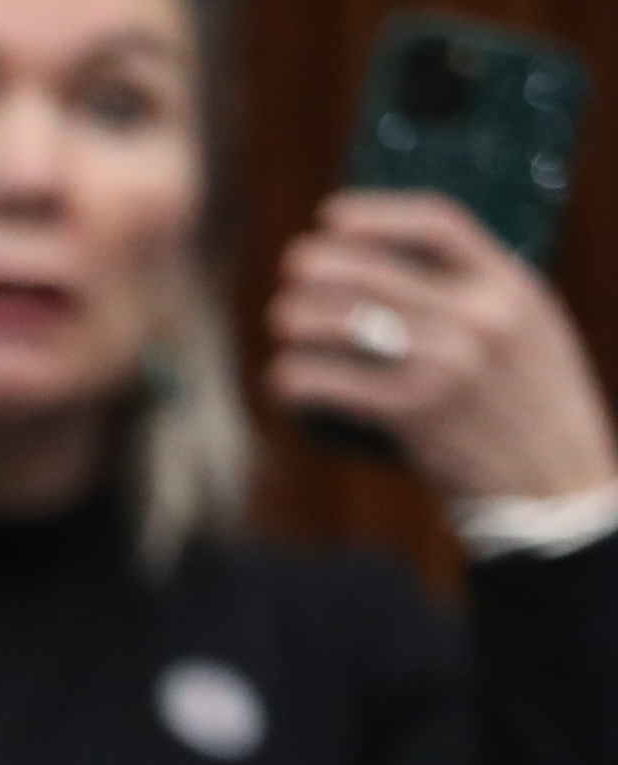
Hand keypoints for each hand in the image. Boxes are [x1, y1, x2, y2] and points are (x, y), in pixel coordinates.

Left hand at [268, 188, 617, 502]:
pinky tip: (284, 382)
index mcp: (509, 285)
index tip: (330, 217)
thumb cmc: (532, 400)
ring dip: (295, 323)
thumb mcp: (528, 325)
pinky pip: (326, 383)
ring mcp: (445, 365)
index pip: (436, 223)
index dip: (374, 214)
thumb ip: (477, 291)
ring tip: (284, 330)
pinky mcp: (413, 413)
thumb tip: (398, 260)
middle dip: (312, 271)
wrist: (556, 477)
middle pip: (368, 270)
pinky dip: (292, 380)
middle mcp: (479, 317)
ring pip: (336, 322)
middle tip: (289, 280)